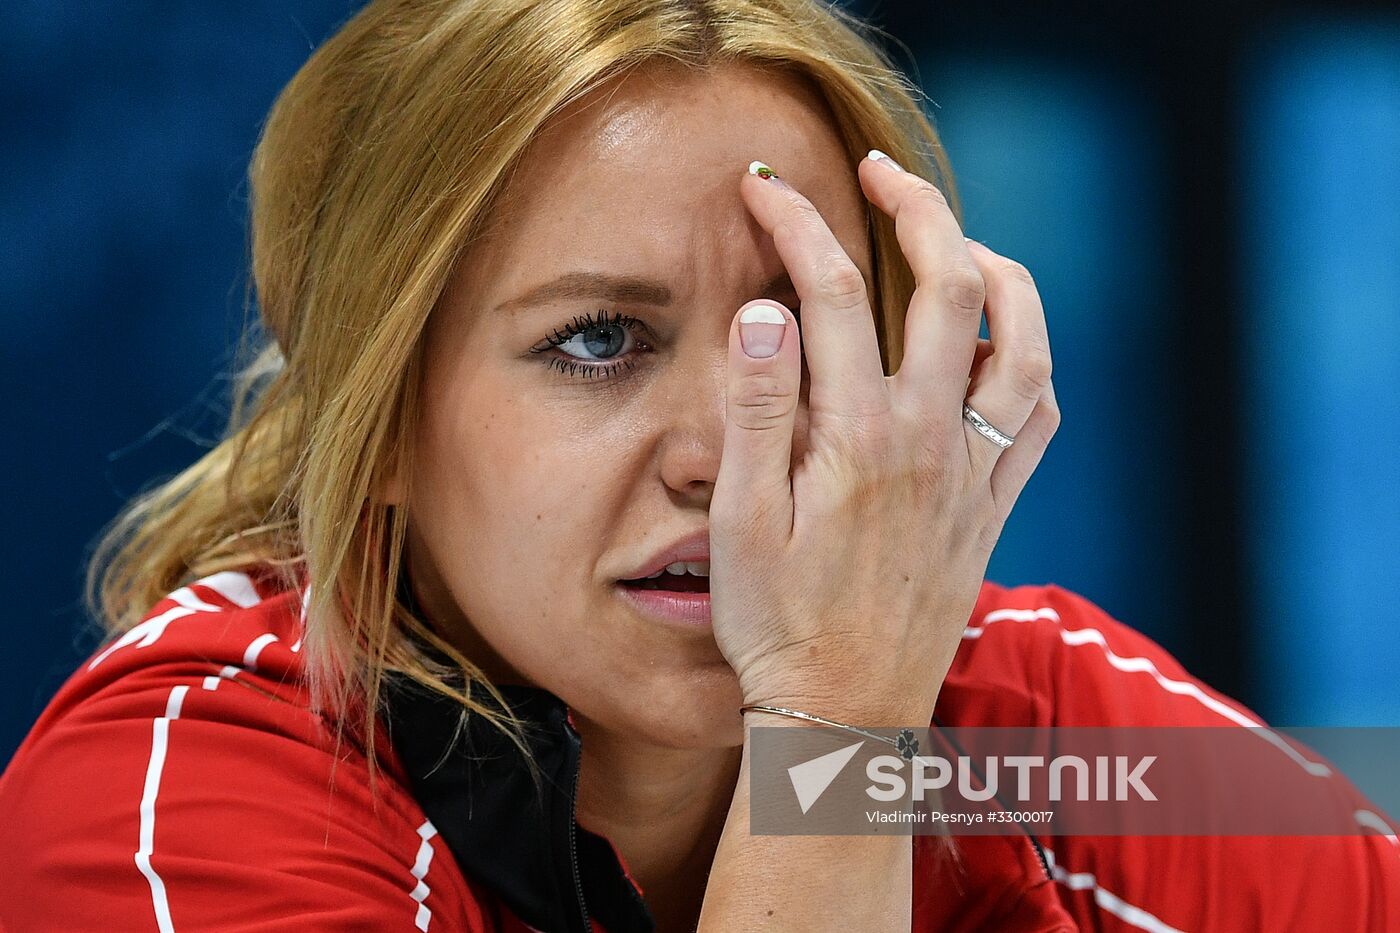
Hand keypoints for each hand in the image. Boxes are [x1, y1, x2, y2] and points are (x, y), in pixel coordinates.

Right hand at [708, 153, 1058, 726]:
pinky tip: (998, 344)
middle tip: (878, 173)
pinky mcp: (994, 506)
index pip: (828, 293)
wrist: (845, 716)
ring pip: (1021, 341)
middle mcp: (933, 441)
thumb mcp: (742, 523)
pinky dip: (1029, 357)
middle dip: (915, 209)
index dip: (795, 225)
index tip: (764, 190)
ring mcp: (974, 472)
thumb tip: (765, 312)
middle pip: (949, 286)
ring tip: (958, 242)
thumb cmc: (779, 626)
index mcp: (861, 437)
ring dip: (998, 272)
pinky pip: (1039, 413)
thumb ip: (758, 411)